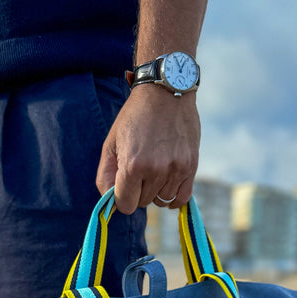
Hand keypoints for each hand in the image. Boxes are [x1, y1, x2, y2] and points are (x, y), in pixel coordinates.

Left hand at [96, 85, 199, 214]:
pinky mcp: (191, 166)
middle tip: (140, 168)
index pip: (126, 205)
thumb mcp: (111, 143)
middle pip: (143, 203)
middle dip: (139, 191)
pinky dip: (173, 196)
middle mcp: (156, 170)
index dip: (122, 197)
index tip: (124, 185)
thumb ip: (105, 175)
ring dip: (156, 191)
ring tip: (155, 168)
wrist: (166, 92)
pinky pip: (181, 198)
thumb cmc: (134, 117)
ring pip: (162, 201)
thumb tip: (110, 203)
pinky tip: (167, 183)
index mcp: (133, 165)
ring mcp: (176, 169)